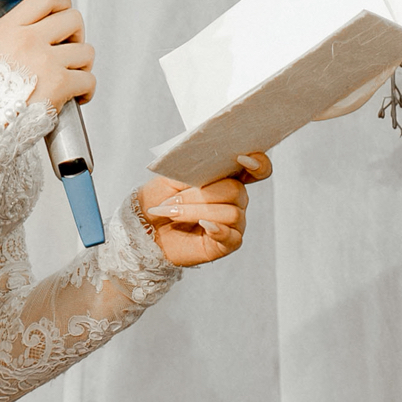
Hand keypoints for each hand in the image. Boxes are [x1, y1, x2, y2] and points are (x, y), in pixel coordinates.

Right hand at [0, 0, 94, 114]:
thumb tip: (43, 27)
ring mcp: (45, 61)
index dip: (63, 4)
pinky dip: (87, 90)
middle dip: (77, 36)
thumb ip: (15, 34)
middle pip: (73, 19)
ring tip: (72, 77)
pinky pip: (89, 79)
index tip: (64, 15)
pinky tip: (76, 96)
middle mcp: (27, 40)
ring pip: (86, 50)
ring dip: (83, 66)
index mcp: (8, 29)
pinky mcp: (59, 84)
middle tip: (70, 50)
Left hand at [135, 155, 271, 267]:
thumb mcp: (173, 175)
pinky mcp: (226, 243)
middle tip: (173, 199)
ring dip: (196, 211)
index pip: (257, 169)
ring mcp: (233, 223)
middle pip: (236, 191)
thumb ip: (196, 167)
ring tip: (172, 213)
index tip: (242, 158)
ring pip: (231, 213)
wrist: (143, 226)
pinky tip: (203, 225)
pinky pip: (232, 237)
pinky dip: (217, 229)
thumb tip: (211, 165)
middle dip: (200, 195)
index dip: (258, 163)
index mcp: (226, 178)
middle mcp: (235, 200)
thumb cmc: (158, 198)